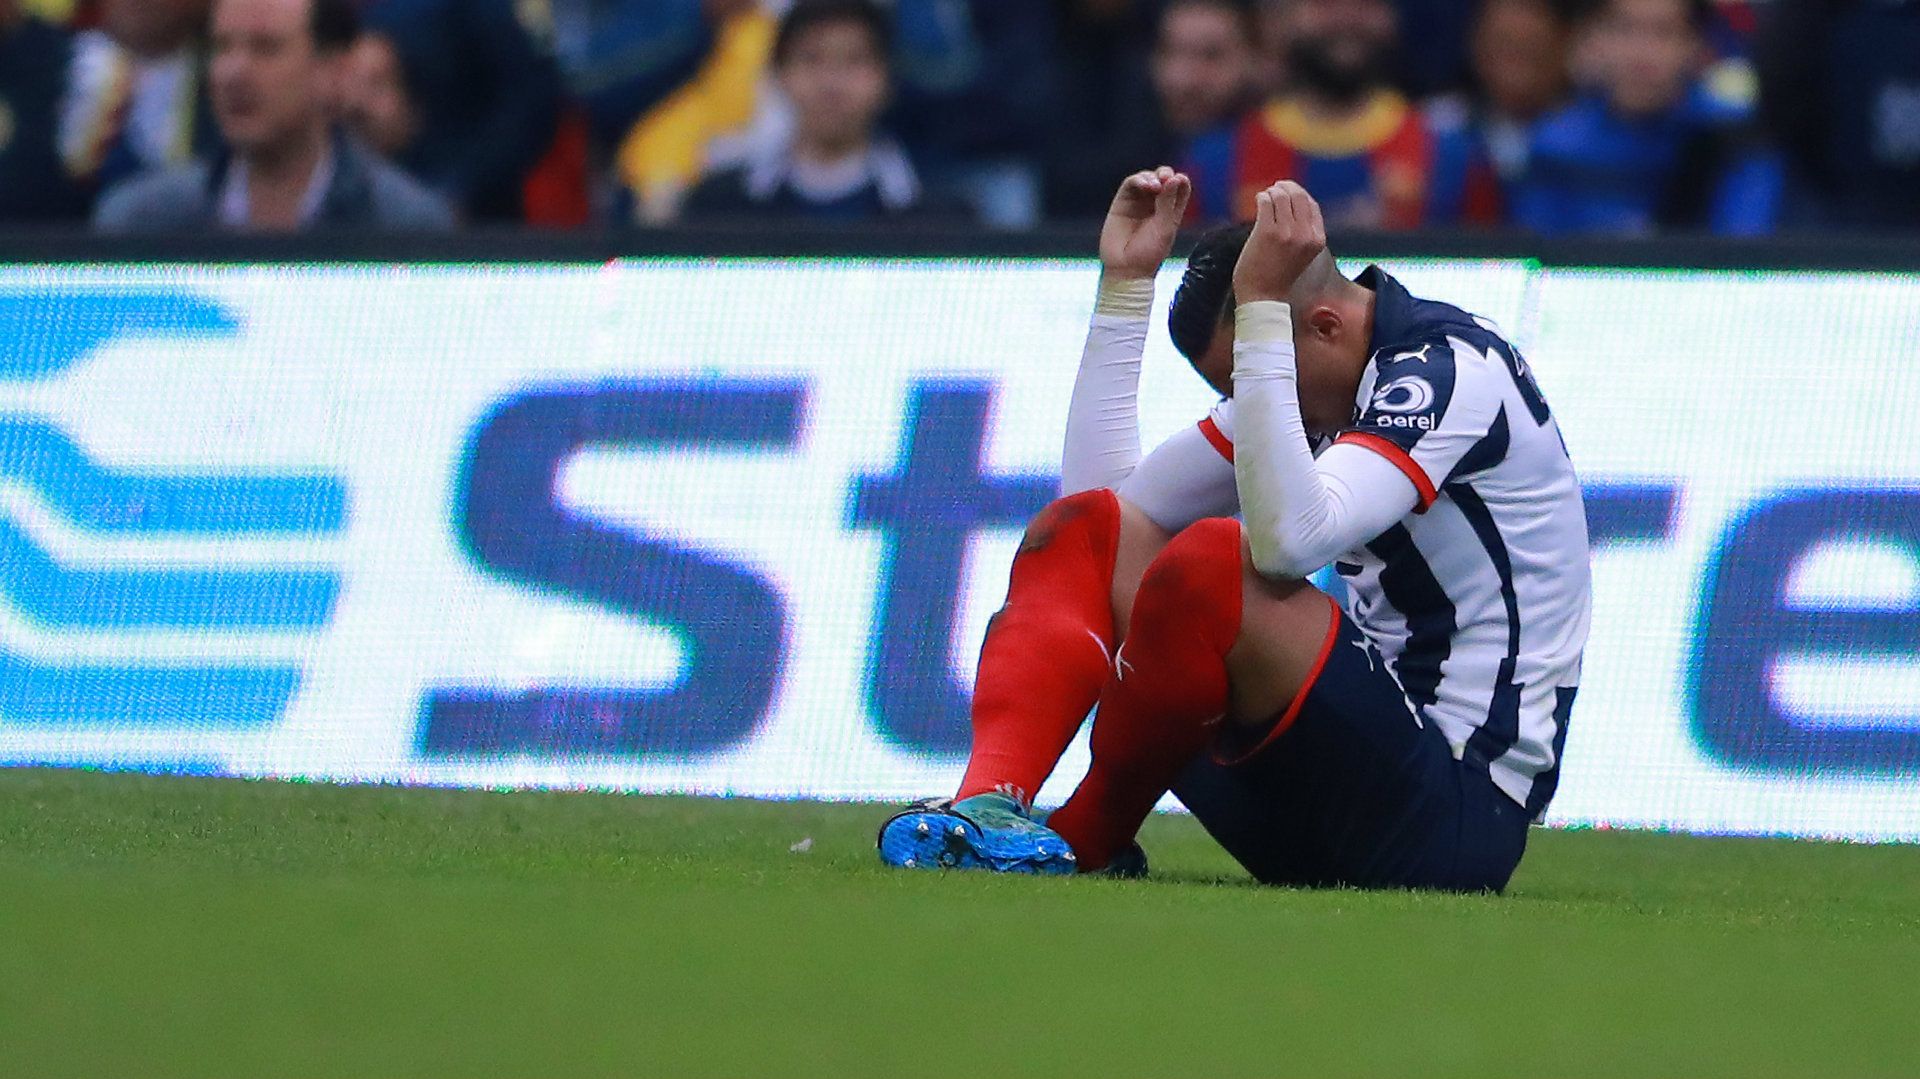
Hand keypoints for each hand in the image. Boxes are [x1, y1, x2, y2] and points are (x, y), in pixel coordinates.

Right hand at [1099, 167, 1190, 280]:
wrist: (1125, 269)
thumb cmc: (1149, 253)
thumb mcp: (1165, 227)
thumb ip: (1168, 202)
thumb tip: (1175, 178)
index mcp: (1171, 211)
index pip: (1180, 188)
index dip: (1180, 180)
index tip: (1180, 180)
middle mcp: (1155, 205)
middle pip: (1163, 179)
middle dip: (1165, 174)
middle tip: (1166, 177)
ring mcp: (1138, 203)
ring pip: (1147, 178)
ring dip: (1152, 176)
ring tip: (1155, 185)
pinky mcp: (1122, 202)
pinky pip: (1130, 184)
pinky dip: (1138, 180)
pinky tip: (1145, 185)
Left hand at [1232, 181, 1325, 303]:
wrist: (1263, 297)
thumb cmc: (1278, 275)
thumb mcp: (1302, 253)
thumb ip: (1303, 232)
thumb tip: (1294, 202)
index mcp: (1317, 239)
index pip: (1312, 205)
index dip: (1299, 194)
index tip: (1288, 191)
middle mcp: (1305, 234)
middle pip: (1298, 196)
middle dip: (1285, 187)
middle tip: (1274, 188)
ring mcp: (1286, 232)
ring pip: (1281, 196)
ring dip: (1271, 192)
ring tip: (1265, 197)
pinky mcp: (1267, 232)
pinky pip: (1265, 202)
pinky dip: (1261, 197)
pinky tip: (1258, 200)